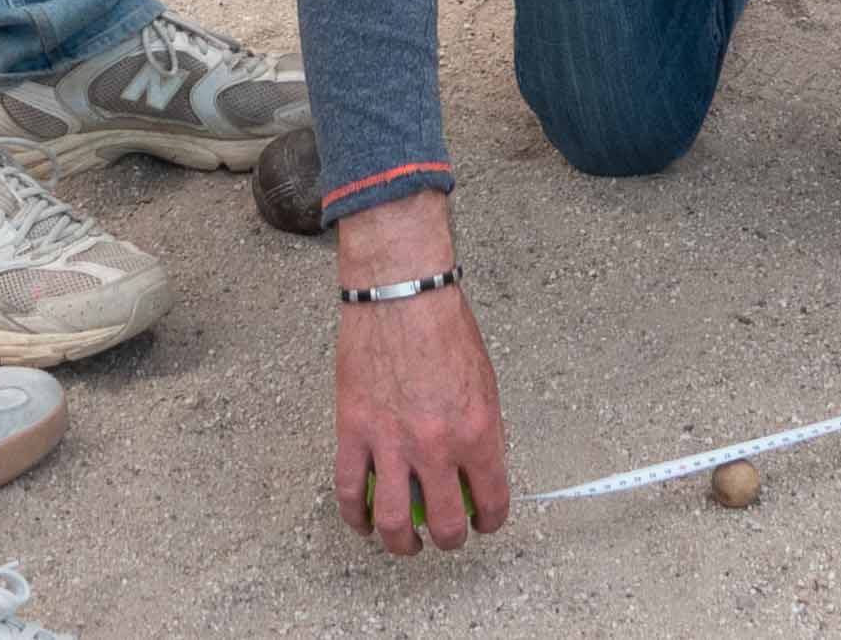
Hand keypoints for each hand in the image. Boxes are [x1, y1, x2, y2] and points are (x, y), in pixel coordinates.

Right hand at [330, 196, 506, 555]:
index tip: (485, 521)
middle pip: (443, 524)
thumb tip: (482, 469)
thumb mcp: (485, 382)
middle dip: (450, 540)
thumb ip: (484, 431)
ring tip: (406, 544)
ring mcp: (390, 443)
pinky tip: (364, 523)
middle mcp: (435, 446)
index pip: (491, 499)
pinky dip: (356, 517)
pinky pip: (349, 491)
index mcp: (476, 432)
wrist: (401, 295)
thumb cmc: (445, 329)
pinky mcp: (354, 432)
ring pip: (393, 522)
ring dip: (402, 544)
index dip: (491, 519)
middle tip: (447, 537)